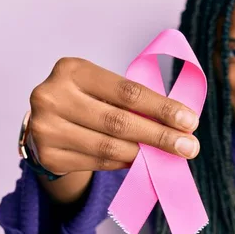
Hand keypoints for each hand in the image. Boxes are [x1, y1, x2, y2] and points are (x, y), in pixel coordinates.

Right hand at [28, 57, 200, 174]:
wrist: (45, 123)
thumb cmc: (85, 101)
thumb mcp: (102, 89)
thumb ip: (132, 103)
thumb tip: (178, 126)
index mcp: (72, 70)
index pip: (127, 92)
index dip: (162, 108)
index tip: (190, 121)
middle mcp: (52, 96)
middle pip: (119, 121)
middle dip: (160, 136)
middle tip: (189, 147)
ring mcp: (45, 128)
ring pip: (109, 146)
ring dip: (145, 154)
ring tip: (171, 157)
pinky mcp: (48, 156)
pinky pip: (98, 162)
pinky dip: (124, 163)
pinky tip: (141, 162)